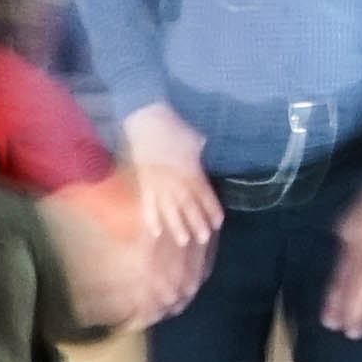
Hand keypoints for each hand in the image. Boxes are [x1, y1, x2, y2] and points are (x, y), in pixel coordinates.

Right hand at [119, 107, 223, 267]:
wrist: (147, 121)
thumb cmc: (174, 127)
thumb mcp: (194, 139)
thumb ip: (200, 152)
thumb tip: (205, 154)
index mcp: (191, 168)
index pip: (204, 192)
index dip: (211, 208)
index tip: (218, 223)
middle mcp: (176, 179)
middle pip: (188, 204)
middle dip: (196, 222)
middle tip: (203, 239)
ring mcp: (158, 183)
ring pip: (168, 208)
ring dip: (176, 225)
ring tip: (183, 241)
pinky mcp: (143, 183)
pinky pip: (147, 203)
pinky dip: (150, 218)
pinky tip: (156, 232)